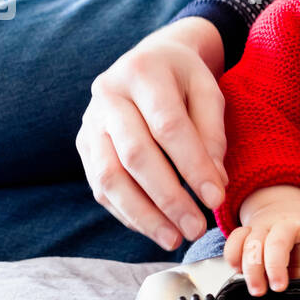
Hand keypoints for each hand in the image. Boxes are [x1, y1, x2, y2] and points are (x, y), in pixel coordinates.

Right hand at [77, 17, 230, 251]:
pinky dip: (127, 213)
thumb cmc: (183, 79)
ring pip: (109, 177)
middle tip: (196, 228)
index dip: (192, 165)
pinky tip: (154, 228)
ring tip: (174, 238)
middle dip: (168, 198)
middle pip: (135, 155)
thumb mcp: (208, 90)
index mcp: (142, 72)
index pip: (167, 126)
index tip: (216, 198)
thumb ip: (212, 133)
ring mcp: (90, 122)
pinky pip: (100, 187)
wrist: (148, 60)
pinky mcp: (84, 146)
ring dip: (143, 215)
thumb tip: (215, 183)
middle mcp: (108, 95)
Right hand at [223, 185, 299, 295]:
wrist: (283, 206)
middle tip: (278, 287)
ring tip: (257, 289)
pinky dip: (233, 255)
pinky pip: (235, 240)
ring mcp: (263, 226)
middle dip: (276, 266)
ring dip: (252, 268)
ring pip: (253, 244)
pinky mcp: (246, 230)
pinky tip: (237, 269)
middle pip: (277, 242)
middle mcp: (284, 225)